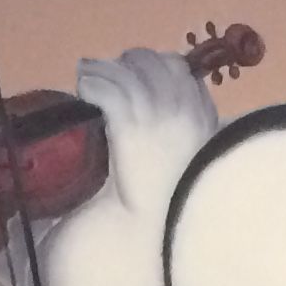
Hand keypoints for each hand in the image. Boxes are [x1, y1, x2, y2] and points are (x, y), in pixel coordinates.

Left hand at [76, 46, 218, 214]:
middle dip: (127, 65)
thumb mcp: (191, 155)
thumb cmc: (171, 198)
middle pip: (152, 62)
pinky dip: (93, 84)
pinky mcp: (128, 124)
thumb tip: (168, 102)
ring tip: (87, 76)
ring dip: (103, 70)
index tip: (136, 77)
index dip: (153, 68)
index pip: (178, 69)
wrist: (155, 224)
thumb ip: (187, 126)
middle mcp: (182, 106)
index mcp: (201, 113)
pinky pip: (108, 89)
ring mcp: (155, 113)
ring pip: (127, 70)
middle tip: (108, 76)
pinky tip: (84, 89)